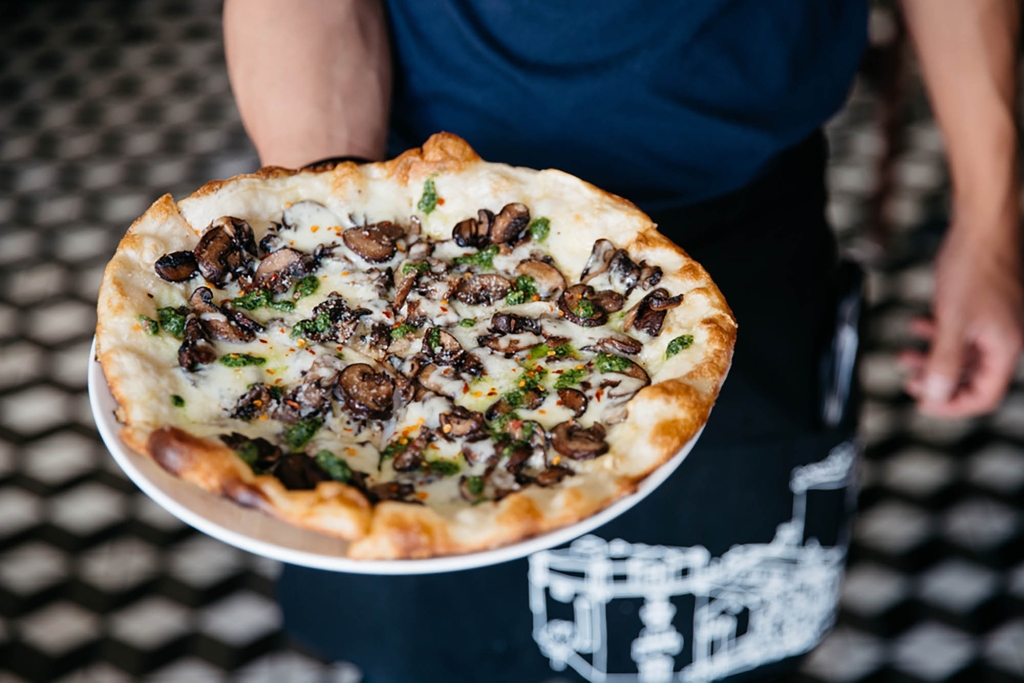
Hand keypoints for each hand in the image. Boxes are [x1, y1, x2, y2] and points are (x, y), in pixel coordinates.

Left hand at [900, 217, 1023, 416]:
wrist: (982, 224)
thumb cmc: (973, 268)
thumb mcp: (952, 322)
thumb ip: (944, 362)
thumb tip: (936, 396)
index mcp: (1006, 348)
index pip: (983, 396)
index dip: (951, 405)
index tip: (921, 402)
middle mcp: (1005, 339)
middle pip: (971, 377)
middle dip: (937, 381)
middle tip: (908, 380)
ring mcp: (996, 323)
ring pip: (962, 354)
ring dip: (932, 358)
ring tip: (904, 355)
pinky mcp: (985, 307)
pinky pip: (962, 332)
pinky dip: (938, 334)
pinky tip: (916, 325)